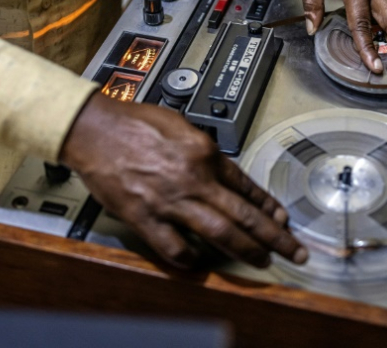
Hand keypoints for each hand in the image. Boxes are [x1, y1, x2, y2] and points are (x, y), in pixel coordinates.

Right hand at [59, 92, 307, 268]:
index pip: (245, 184)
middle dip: (274, 236)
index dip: (267, 204)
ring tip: (263, 261)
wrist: (93, 129)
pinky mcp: (145, 217)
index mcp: (203, 152)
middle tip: (293, 250)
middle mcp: (193, 178)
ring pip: (220, 233)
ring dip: (246, 250)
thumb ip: (203, 150)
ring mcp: (170, 201)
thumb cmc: (132, 122)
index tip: (280, 217)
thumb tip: (222, 171)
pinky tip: (201, 264)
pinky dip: (190, 259)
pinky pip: (174, 247)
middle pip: (244, 214)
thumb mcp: (179, 124)